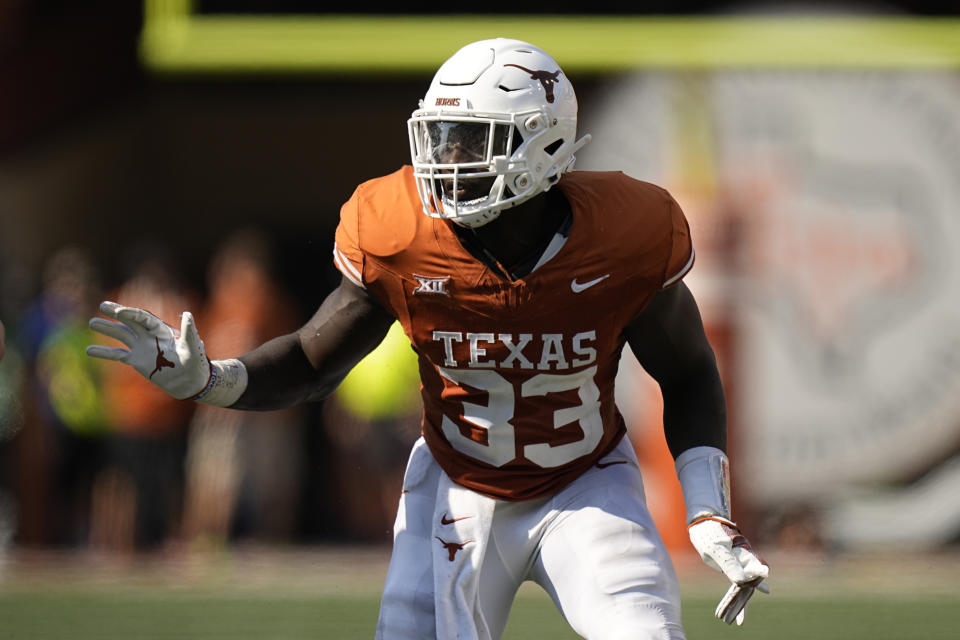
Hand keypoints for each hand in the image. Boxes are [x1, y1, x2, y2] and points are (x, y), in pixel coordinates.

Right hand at [86, 301, 210, 399]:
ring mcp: (142, 348)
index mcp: (162, 330)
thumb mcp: (192, 346)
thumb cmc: (195, 362)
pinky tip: (90, 350)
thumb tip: (188, 314)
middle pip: (130, 321)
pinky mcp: (137, 361)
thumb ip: (189, 331)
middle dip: (116, 313)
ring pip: (122, 335)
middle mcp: (149, 336)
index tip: (119, 311)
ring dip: (107, 329)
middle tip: (102, 305)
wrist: (190, 382)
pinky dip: (104, 352)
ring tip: (92, 322)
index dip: (132, 314)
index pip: (144, 318)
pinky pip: (118, 354)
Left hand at [688, 516, 769, 624]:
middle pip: (748, 584)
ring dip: (739, 602)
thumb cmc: (709, 532)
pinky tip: (739, 611)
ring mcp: (738, 564)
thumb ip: (730, 564)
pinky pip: (735, 584)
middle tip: (739, 621)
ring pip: (742, 587)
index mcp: (744, 555)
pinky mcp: (731, 566)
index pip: (755, 572)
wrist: (703, 521)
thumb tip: (742, 582)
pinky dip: (736, 596)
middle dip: (743, 602)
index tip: (764, 591)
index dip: (757, 582)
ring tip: (737, 621)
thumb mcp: (716, 549)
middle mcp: (745, 560)